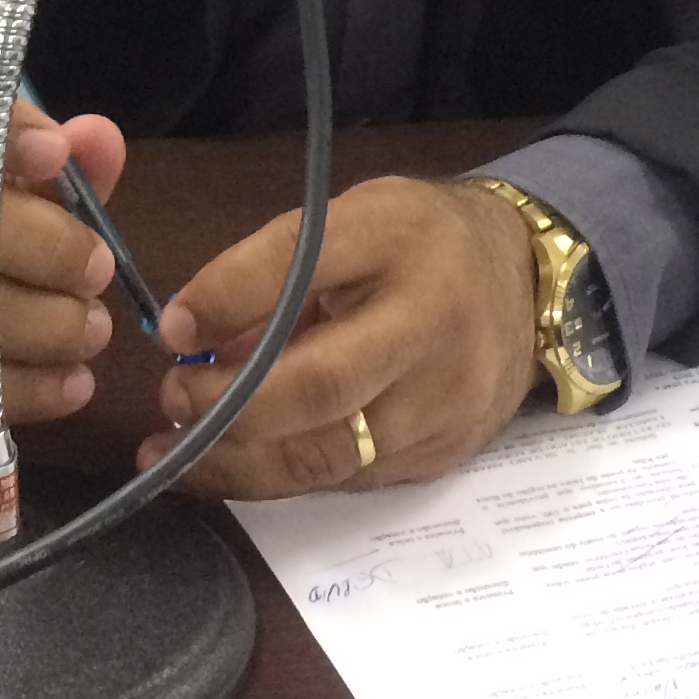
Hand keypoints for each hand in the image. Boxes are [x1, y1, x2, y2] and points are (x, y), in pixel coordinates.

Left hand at [139, 176, 538, 497]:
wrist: (527, 283)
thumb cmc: (419, 242)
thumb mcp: (355, 219)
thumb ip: (277, 270)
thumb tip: (187, 335)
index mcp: (402, 239)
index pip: (304, 265)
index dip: (228, 298)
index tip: (171, 327)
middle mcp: (433, 323)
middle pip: (321, 385)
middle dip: (228, 402)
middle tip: (171, 398)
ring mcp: (445, 401)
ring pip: (327, 455)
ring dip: (236, 461)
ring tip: (176, 448)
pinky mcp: (443, 453)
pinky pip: (346, 479)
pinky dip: (278, 478)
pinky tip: (228, 466)